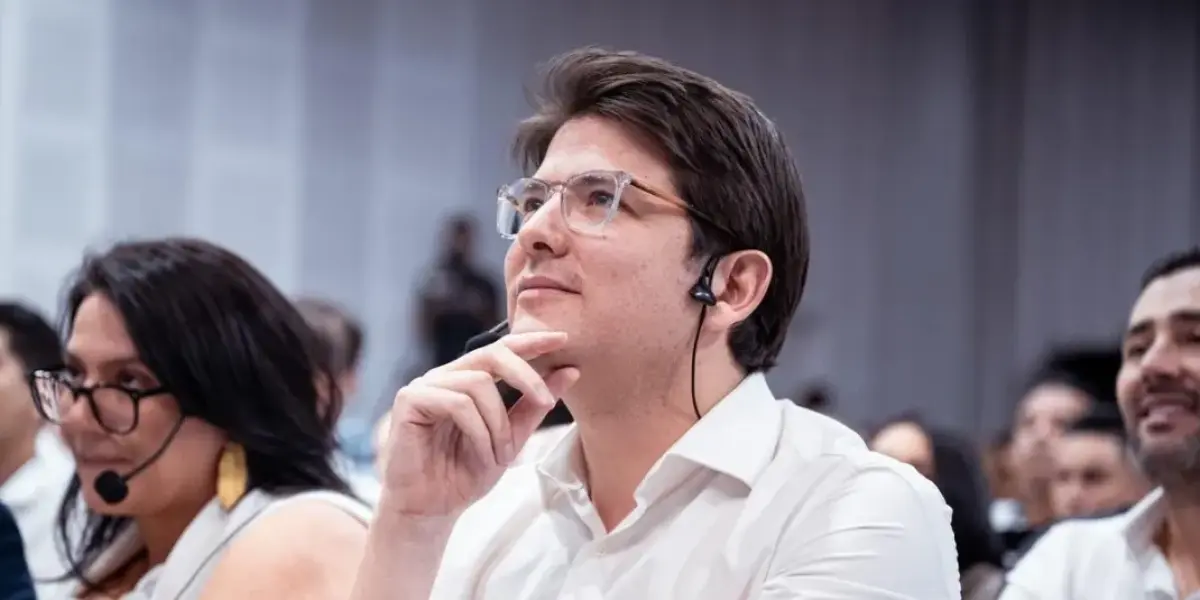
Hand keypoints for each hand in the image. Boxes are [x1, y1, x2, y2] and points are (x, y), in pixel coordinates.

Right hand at [379, 331, 579, 517]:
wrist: (429, 510)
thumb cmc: (463, 474)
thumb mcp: (511, 438)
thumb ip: (534, 406)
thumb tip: (570, 370)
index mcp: (467, 380)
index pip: (501, 348)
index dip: (531, 340)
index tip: (562, 339)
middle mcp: (445, 376)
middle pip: (491, 354)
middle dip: (525, 376)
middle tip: (546, 402)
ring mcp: (425, 386)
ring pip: (478, 383)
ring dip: (499, 423)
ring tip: (502, 454)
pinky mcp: (409, 401)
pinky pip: (456, 402)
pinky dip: (479, 431)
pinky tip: (484, 455)